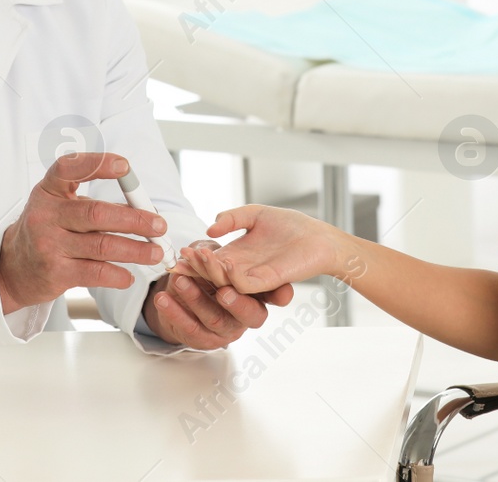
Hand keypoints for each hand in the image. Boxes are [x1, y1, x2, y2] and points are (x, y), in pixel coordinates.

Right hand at [0, 152, 166, 312]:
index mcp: (48, 190)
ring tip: (156, 251)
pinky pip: (95, 273)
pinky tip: (130, 275)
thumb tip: (145, 210)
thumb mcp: (62, 207)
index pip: (69, 169)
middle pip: (96, 214)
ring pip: (101, 246)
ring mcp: (48, 245)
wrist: (14, 268)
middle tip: (159, 225)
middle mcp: (45, 215)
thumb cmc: (49, 230)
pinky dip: (118, 275)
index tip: (125, 167)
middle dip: (134, 219)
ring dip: (135, 250)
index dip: (97, 164)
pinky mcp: (55, 273)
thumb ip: (96, 204)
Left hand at [140, 269, 294, 349]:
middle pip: (248, 313)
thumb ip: (219, 255)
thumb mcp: (215, 257)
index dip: (278, 294)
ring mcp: (225, 330)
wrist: (183, 295)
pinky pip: (190, 328)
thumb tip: (213, 254)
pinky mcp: (203, 339)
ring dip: (197, 299)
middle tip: (223, 290)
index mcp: (258, 294)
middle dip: (236, 302)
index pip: (274, 296)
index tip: (269, 288)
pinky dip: (175, 312)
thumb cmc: (207, 271)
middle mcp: (246, 316)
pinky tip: (162, 299)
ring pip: (215, 318)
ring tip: (180, 281)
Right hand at [187, 204, 346, 295]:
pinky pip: (246, 284)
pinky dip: (233, 277)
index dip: (194, 259)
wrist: (319, 236)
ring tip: (198, 256)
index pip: (209, 261)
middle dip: (196, 266)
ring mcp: (254, 277)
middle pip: (212, 273)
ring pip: (225, 281)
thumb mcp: (255, 214)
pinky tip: (225, 263)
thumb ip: (232, 217)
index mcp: (237, 255)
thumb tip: (210, 228)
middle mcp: (242, 269)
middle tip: (182, 256)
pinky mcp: (269, 281)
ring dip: (209, 271)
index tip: (178, 254)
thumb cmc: (290, 225)